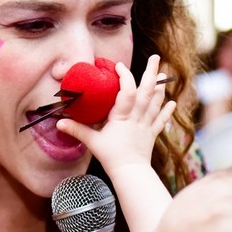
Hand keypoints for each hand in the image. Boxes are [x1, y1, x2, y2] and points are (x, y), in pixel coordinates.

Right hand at [57, 54, 174, 175]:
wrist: (130, 173)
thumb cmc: (111, 157)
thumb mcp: (92, 142)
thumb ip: (77, 130)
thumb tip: (59, 123)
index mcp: (122, 117)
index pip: (127, 92)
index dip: (125, 77)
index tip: (119, 66)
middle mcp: (137, 118)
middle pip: (147, 92)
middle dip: (152, 74)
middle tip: (156, 58)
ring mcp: (146, 126)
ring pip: (156, 103)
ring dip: (161, 88)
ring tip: (164, 75)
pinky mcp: (151, 135)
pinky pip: (161, 120)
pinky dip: (166, 111)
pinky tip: (172, 102)